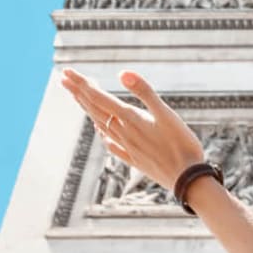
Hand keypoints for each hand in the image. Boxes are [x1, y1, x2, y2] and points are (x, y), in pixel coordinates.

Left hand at [59, 68, 208, 194]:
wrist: (187, 179)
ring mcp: (128, 147)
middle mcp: (124, 133)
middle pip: (95, 110)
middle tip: (64, 79)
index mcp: (130, 119)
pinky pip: (112, 145)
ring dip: (88, 110)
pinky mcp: (135, 159)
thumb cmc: (181, 145)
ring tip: (79, 100)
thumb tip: (122, 73)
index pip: (98, 97)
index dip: (82, 84)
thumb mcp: (166, 114)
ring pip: (101, 125)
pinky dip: (103, 135)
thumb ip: (145, 92)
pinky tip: (101, 133)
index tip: (66, 72)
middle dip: (79, 93)